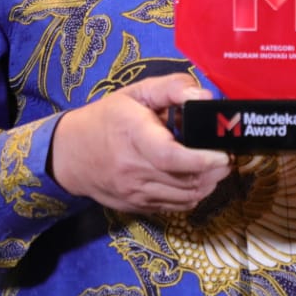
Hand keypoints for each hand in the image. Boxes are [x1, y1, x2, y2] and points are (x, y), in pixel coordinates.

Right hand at [50, 73, 231, 212]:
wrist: (69, 155)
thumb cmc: (105, 119)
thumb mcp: (134, 93)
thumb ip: (171, 88)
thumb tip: (205, 97)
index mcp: (134, 135)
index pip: (171, 156)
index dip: (203, 159)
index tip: (222, 153)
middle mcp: (134, 169)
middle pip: (186, 181)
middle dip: (215, 171)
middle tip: (226, 156)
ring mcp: (136, 193)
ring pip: (185, 198)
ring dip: (208, 184)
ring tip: (215, 167)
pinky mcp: (138, 206)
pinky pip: (175, 207)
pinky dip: (193, 196)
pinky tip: (197, 180)